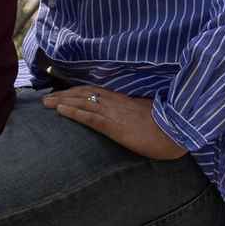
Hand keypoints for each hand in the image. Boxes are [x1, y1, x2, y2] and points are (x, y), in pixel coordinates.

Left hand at [42, 87, 186, 159]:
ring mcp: (115, 113)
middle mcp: (116, 103)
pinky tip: (60, 112)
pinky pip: (90, 118)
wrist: (178, 133)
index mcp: (123, 100)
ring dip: (62, 102)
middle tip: (46, 98)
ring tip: (46, 103)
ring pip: (82, 103)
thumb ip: (134, 113)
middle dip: (63, 95)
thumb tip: (126, 117)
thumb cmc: (166, 127)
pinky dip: (73, 113)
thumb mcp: (147, 115)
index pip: (94, 92)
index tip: (61, 93)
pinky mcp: (115, 127)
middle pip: (83, 94)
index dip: (75, 92)